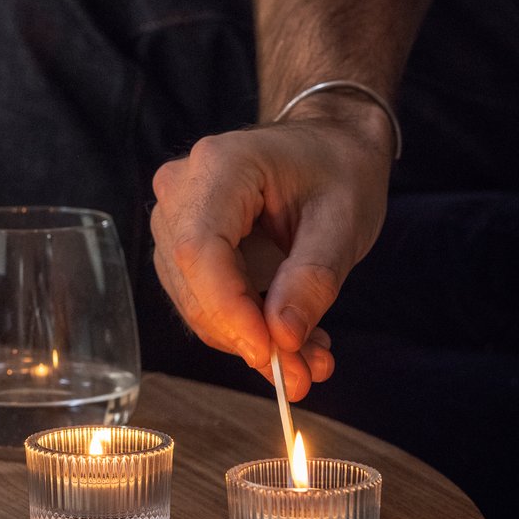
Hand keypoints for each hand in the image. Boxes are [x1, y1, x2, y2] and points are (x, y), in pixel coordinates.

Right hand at [149, 110, 390, 398]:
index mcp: (219, 166)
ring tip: (310, 356)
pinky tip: (290, 338)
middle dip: (246, 336)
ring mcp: (174, 217)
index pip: (200, 249)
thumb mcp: (344, 220)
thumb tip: (283, 338)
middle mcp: (180, 188)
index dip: (228, 309)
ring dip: (248, 339)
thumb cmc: (337, 169)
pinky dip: (244, 328)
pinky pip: (202, 299)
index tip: (270, 355)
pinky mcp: (181, 244)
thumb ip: (312, 278)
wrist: (327, 146)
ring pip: (194, 300)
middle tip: (306, 372)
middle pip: (192, 281)